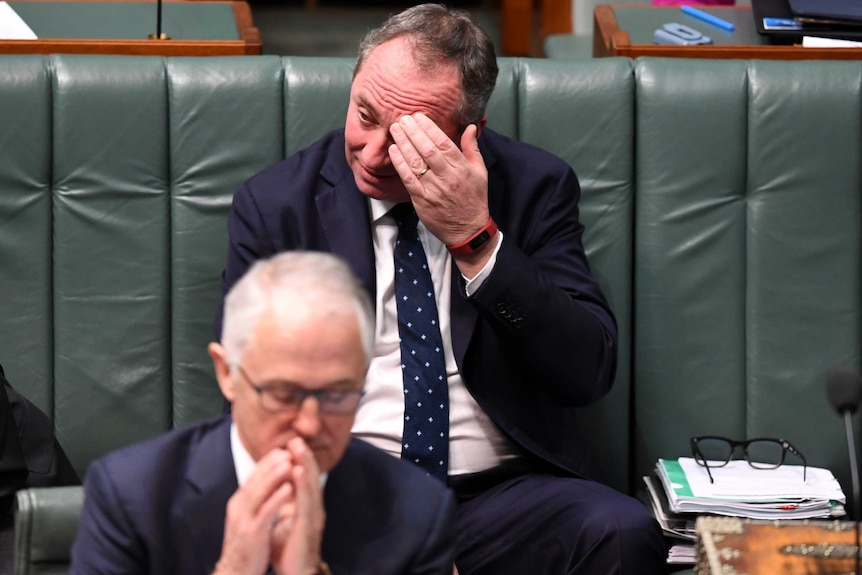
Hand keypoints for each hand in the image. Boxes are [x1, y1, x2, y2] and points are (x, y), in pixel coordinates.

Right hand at [214, 449, 293, 574]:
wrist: (235, 571)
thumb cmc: (246, 545)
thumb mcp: (247, 518)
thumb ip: (255, 501)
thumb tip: (267, 483)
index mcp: (238, 503)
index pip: (252, 476)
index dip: (267, 462)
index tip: (282, 450)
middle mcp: (238, 507)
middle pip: (255, 480)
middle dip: (271, 464)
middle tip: (287, 450)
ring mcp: (244, 519)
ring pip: (259, 492)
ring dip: (275, 476)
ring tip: (289, 462)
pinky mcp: (253, 532)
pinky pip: (266, 511)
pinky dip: (277, 498)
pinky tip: (289, 488)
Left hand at [270, 437, 325, 574]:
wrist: (296, 573)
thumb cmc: (288, 550)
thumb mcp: (284, 522)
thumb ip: (285, 505)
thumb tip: (278, 489)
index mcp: (306, 507)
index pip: (304, 479)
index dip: (300, 460)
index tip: (292, 442)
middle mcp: (313, 508)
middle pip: (311, 477)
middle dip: (304, 456)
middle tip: (297, 438)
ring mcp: (313, 516)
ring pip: (311, 485)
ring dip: (306, 464)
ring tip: (299, 447)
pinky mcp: (308, 525)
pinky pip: (306, 501)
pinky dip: (303, 483)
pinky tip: (299, 470)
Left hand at [388, 113, 488, 247]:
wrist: (468, 230)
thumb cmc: (474, 199)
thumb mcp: (480, 172)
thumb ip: (472, 148)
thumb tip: (471, 126)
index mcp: (462, 169)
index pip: (444, 143)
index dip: (429, 128)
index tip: (418, 116)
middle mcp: (447, 178)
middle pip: (427, 150)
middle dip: (413, 132)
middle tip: (403, 118)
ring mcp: (433, 190)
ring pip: (415, 162)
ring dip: (403, 144)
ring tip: (395, 129)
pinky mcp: (422, 200)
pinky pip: (408, 179)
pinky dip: (400, 163)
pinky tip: (393, 150)